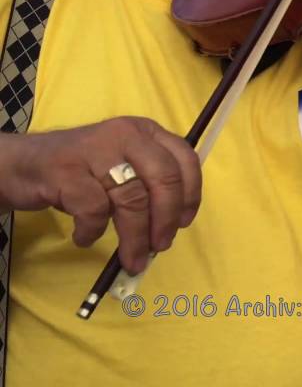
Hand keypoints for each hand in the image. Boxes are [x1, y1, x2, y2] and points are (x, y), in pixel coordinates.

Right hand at [0, 117, 200, 272]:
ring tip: (132, 258)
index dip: (190, 195)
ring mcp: (95, 150)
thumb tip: (173, 224)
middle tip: (160, 246)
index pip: (184, 159)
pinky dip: (93, 231)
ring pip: (132, 200)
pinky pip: (95, 210)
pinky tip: (85, 237)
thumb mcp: (122, 164)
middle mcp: (125, 135)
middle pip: (163, 180)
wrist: (22, 164)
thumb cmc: (81, 170)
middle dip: (166, 220)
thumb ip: (149, 182)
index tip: (184, 223)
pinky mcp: (67, 171)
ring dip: (135, 237)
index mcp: (145, 131)